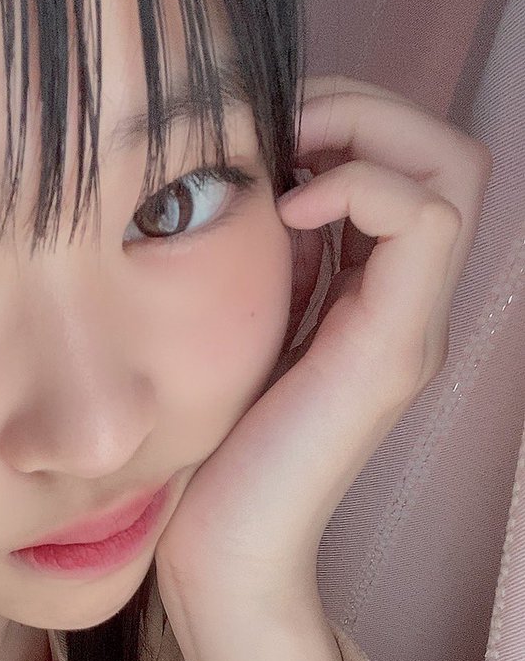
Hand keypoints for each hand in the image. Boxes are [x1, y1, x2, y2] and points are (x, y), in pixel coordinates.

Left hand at [154, 75, 491, 613]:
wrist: (220, 550)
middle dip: (362, 110)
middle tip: (280, 131)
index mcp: (371, 301)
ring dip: (365, 135)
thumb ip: (266, 263)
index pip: (409, 163)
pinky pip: (423, 220)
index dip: (346, 121)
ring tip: (285, 166)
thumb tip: (254, 173)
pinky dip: (358, 187)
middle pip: (446, 152)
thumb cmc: (209, 449)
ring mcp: (408, 328)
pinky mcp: (391, 351)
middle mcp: (406, 308)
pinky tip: (286, 213)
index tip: (265, 140)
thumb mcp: (236, 328)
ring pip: (452, 170)